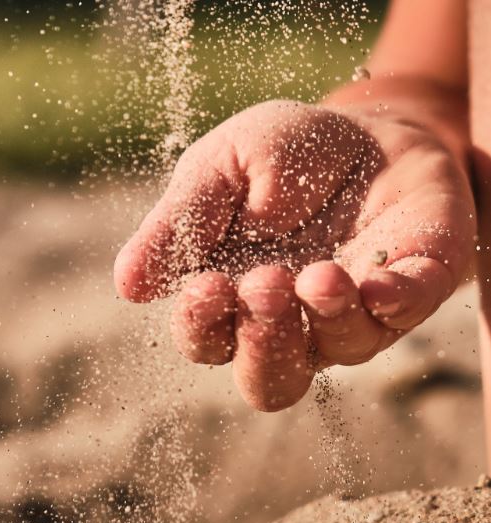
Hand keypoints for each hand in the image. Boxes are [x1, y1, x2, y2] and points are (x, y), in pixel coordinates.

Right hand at [114, 99, 475, 410]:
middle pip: (269, 379)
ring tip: (316, 274)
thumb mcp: (218, 168)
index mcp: (232, 297)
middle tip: (262, 285)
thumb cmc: (277, 155)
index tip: (205, 285)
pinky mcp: (412, 286)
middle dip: (263, 343)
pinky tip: (377, 282)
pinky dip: (392, 303)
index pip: (207, 340)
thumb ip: (180, 222)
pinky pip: (406, 314)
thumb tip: (127, 284)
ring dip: (324, 320)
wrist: (362, 127)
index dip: (202, 325)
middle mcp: (291, 320)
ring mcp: (353, 312)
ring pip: (338, 352)